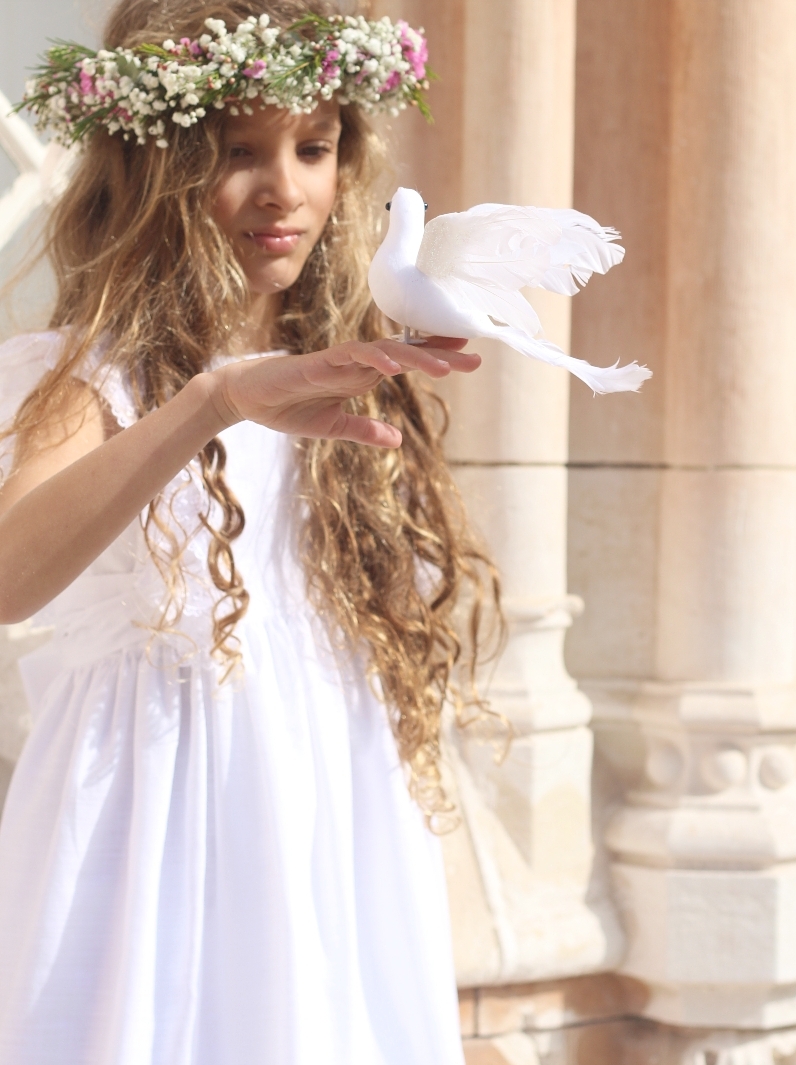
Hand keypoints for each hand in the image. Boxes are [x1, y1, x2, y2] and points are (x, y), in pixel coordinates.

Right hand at [207, 337, 479, 447]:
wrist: (246, 399)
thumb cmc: (286, 408)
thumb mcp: (333, 427)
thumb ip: (364, 430)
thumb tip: (396, 440)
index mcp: (361, 374)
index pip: (406, 360)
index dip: (435, 356)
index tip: (467, 357)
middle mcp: (356, 363)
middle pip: (406, 352)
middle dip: (440, 354)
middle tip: (475, 358)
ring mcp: (339, 360)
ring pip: (386, 351)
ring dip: (417, 357)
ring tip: (446, 366)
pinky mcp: (319, 363)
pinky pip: (351, 356)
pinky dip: (375, 358)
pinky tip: (396, 365)